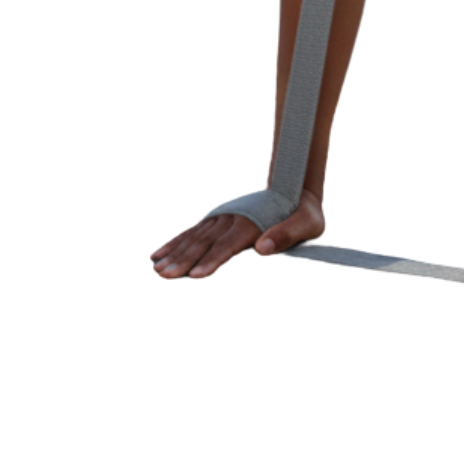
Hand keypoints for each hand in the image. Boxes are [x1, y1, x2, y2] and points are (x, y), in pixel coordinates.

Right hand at [149, 187, 327, 279]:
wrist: (297, 188)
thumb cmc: (305, 214)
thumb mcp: (308, 224)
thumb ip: (286, 235)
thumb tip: (261, 249)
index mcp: (254, 223)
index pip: (229, 245)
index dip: (212, 261)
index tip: (195, 276)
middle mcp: (234, 218)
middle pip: (205, 242)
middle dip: (184, 261)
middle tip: (165, 276)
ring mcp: (223, 216)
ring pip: (194, 237)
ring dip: (174, 253)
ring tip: (155, 269)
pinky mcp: (217, 218)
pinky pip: (192, 231)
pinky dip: (173, 241)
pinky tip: (156, 254)